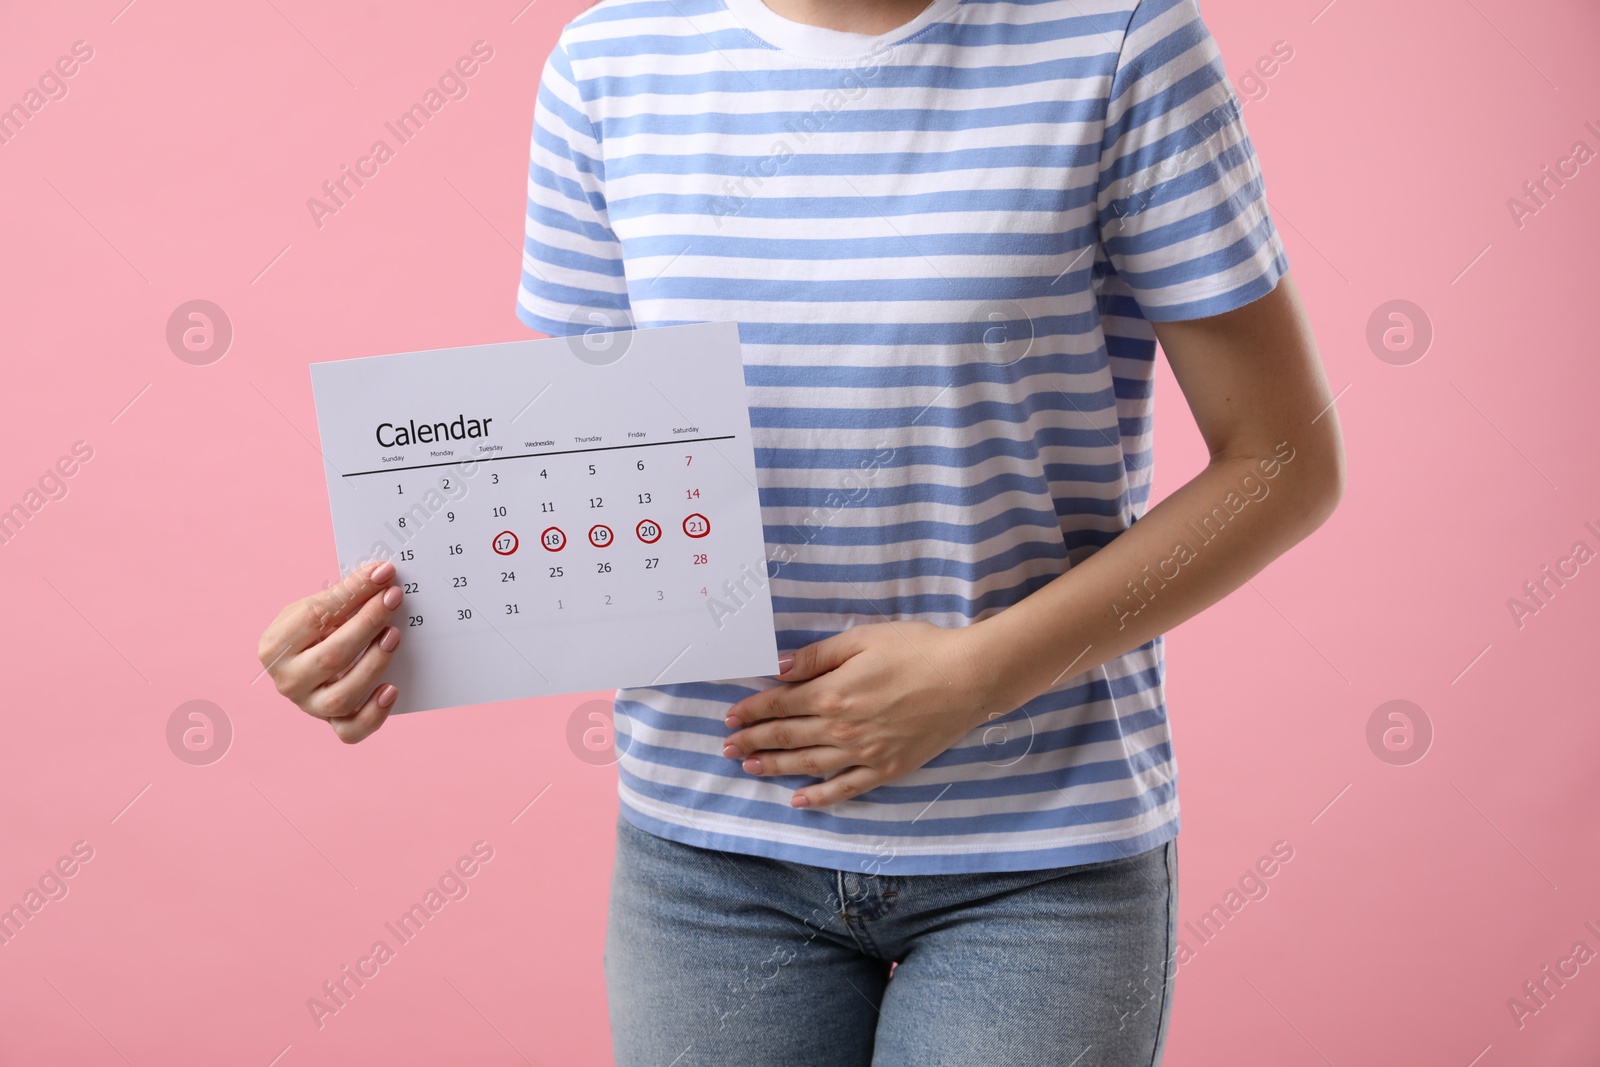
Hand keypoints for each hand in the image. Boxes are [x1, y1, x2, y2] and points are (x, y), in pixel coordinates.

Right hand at [257, 560, 404, 742]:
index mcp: (276, 645)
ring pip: (342, 698)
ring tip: (395, 637)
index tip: (383, 575)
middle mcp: (287, 680)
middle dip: (367, 625)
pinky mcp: (330, 723)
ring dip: (374, 665)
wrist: (305, 659)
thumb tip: (382, 573)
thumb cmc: (313, 631)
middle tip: (393, 600)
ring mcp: (308, 705)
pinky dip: (373, 715)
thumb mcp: (317, 607)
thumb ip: (346, 594)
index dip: (353, 594)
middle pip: (331, 658)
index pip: (316, 617)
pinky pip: (350, 731)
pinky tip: (392, 690)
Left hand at [722, 621, 1011, 807]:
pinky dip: (820, 797)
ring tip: (750, 768)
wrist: (969, 678)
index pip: (780, 704)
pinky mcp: (887, 768)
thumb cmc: (918, 649)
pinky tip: (799, 800)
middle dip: (753, 741)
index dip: (751, 711)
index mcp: (833, 693)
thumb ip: (818, 656)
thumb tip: (779, 667)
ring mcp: (864, 752)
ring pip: (808, 764)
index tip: (729, 717)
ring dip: (775, 767)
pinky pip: (845, 788)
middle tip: (726, 748)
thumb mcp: (863, 639)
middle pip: (787, 736)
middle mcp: (842, 728)